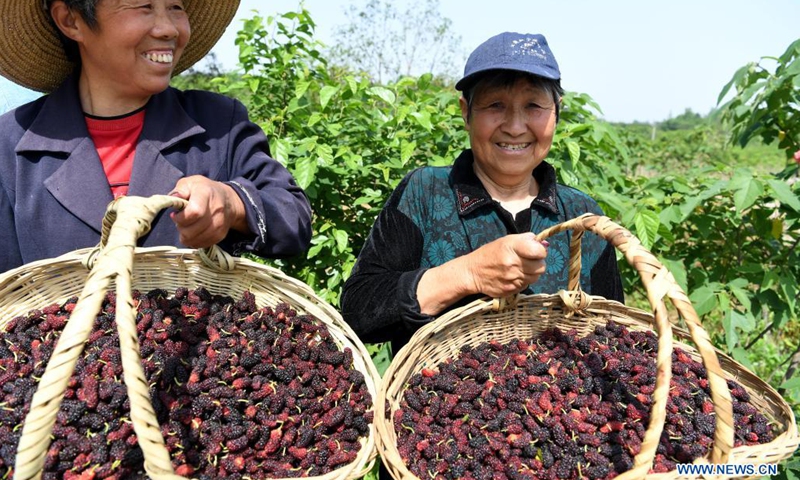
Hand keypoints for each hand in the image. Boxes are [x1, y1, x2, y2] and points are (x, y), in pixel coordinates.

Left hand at [169, 176, 247, 247]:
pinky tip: (193, 232)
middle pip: (192, 230)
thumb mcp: (190, 183)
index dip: (180, 217)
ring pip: (195, 240)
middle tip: (180, 221)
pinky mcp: (220, 235)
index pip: (194, 212)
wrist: (228, 201)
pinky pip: (200, 244)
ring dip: (186, 235)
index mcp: (206, 194)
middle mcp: (216, 211)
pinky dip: (193, 240)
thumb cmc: (205, 190)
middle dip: (181, 228)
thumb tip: (173, 199)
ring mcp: (219, 225)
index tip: (175, 214)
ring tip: (187, 226)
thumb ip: (179, 190)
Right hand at [417, 233, 546, 315]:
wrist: (473, 273)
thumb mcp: (506, 240)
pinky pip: (526, 285)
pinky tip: (513, 276)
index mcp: (512, 247)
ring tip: (520, 268)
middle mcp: (513, 263)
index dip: (540, 251)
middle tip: (529, 260)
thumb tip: (544, 243)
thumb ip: (526, 239)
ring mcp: (512, 278)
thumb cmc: (490, 253)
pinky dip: (523, 280)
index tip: (535, 251)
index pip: (540, 251)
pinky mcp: (512, 290)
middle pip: (541, 266)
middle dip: (538, 263)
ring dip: (531, 272)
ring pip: (536, 277)